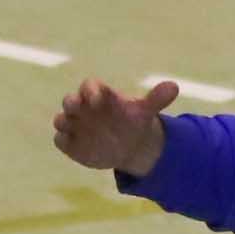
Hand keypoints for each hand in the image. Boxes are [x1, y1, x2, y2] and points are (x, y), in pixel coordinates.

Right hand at [53, 76, 178, 178]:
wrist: (127, 145)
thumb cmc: (133, 122)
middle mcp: (83, 108)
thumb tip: (174, 87)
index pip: (89, 86)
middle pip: (69, 100)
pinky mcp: (70, 142)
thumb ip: (156, 99)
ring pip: (61, 120)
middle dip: (70, 103)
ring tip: (74, 129)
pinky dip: (65, 141)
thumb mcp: (145, 112)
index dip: (90, 90)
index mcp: (100, 95)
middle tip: (75, 107)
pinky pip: (60, 140)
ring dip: (65, 123)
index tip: (97, 99)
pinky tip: (76, 147)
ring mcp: (74, 125)